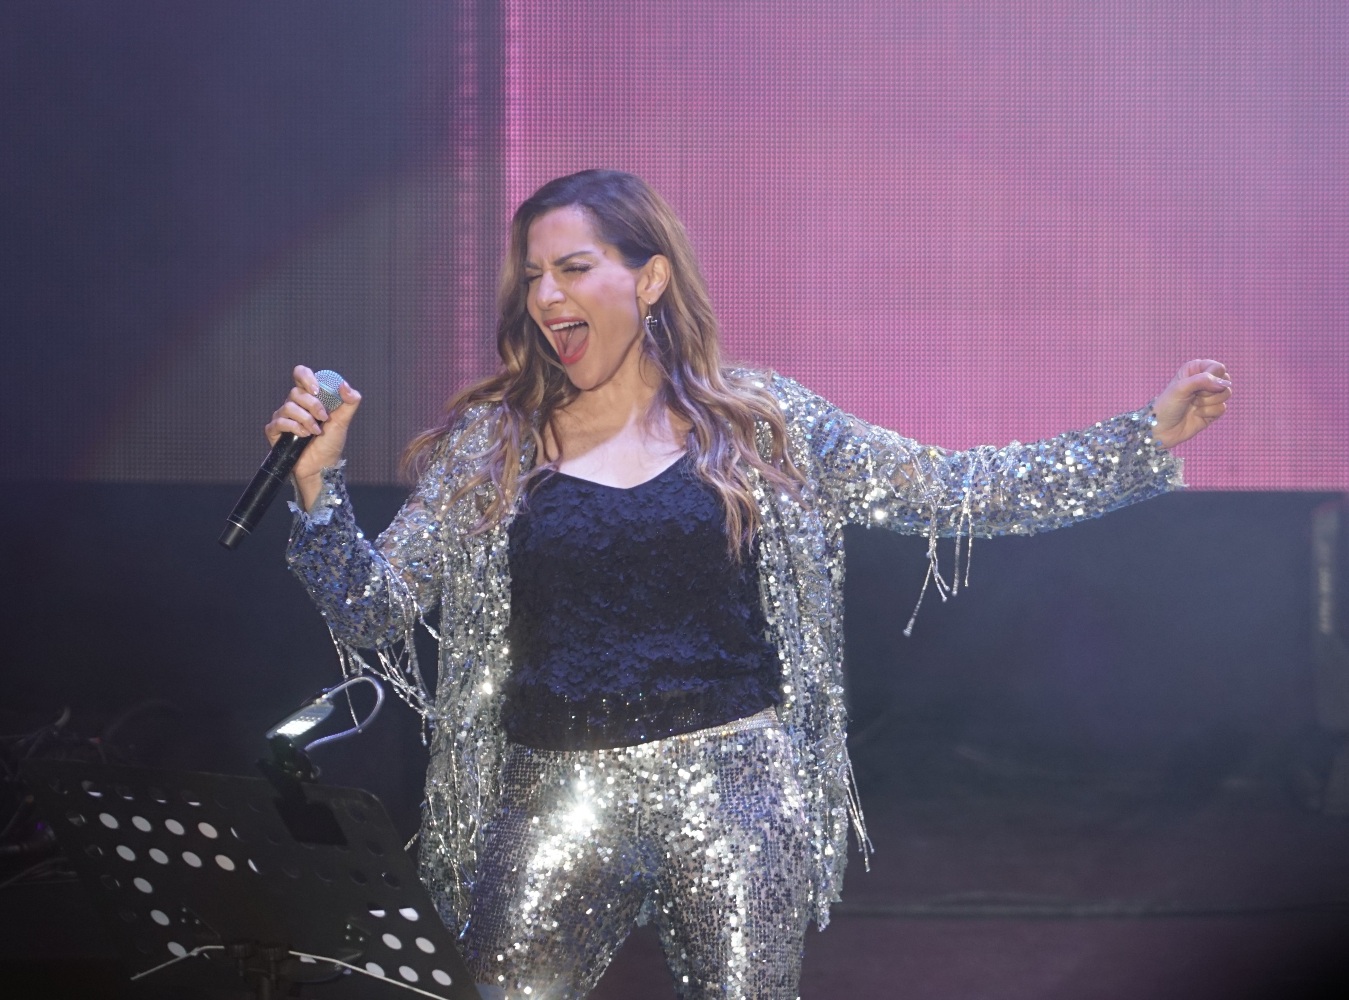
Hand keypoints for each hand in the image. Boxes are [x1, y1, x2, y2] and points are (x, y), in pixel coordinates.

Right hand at [264, 365, 361, 508]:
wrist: (322, 467)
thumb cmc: (331, 444)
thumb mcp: (344, 421)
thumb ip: (350, 402)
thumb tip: (344, 385)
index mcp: (309, 397)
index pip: (301, 374)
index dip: (306, 377)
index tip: (317, 389)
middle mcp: (295, 404)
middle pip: (296, 392)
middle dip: (313, 405)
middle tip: (324, 418)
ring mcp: (283, 417)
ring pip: (288, 407)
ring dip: (306, 420)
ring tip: (315, 432)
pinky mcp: (275, 431)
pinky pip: (279, 422)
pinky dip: (294, 428)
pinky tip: (303, 436)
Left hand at [1151, 359, 1230, 449]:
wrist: (1162, 429)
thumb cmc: (1167, 405)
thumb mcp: (1180, 388)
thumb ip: (1202, 380)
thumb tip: (1224, 384)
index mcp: (1196, 369)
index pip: (1218, 368)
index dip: (1211, 378)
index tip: (1196, 387)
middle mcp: (1205, 380)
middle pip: (1225, 381)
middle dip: (1210, 392)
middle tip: (1194, 396)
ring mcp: (1210, 396)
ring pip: (1226, 394)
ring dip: (1208, 402)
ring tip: (1193, 405)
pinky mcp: (1213, 410)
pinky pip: (1222, 408)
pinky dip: (1208, 413)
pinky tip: (1196, 414)